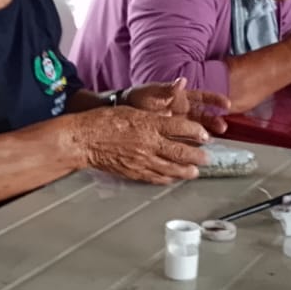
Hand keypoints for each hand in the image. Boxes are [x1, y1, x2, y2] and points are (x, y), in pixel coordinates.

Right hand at [75, 107, 209, 183]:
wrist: (84, 139)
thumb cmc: (103, 121)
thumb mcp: (132, 110)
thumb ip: (153, 116)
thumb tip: (171, 117)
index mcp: (149, 124)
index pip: (181, 129)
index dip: (196, 133)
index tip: (205, 135)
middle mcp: (149, 143)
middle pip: (180, 152)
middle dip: (197, 156)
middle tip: (206, 158)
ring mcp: (142, 160)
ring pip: (171, 168)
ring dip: (186, 171)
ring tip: (195, 172)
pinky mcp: (134, 171)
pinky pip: (155, 177)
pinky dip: (167, 179)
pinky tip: (173, 179)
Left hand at [124, 78, 229, 135]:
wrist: (121, 112)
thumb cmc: (138, 98)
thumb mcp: (152, 93)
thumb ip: (167, 89)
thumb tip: (182, 81)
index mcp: (179, 98)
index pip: (202, 98)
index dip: (215, 100)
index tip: (226, 104)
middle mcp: (181, 111)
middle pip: (203, 116)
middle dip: (214, 121)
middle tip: (222, 127)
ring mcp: (177, 124)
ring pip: (196, 129)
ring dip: (206, 134)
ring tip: (212, 139)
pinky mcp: (170, 136)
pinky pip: (184, 140)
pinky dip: (191, 145)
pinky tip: (196, 149)